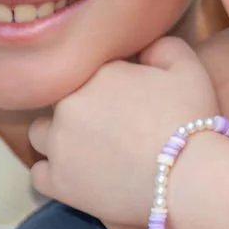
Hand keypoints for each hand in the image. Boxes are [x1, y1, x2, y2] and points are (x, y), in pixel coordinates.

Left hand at [28, 37, 219, 225]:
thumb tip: (142, 51)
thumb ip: (161, 45)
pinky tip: (76, 174)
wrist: (189, 178)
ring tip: (88, 149)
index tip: (126, 101)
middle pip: (61, 100)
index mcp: (96, 72)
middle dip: (80, 108)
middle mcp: (67, 103)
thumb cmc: (190, 121)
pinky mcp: (58, 182)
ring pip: (41, 133)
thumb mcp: (187, 67)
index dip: (106, 86)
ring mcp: (59, 145)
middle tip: (110, 126)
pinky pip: (38, 173)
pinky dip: (53, 173)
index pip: (88, 71)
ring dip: (59, 137)